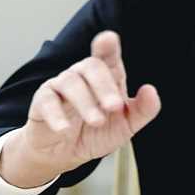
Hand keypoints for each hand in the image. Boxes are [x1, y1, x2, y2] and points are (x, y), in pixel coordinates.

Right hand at [0, 31, 160, 187]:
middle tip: (114, 107)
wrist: (66, 155)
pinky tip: (64, 128)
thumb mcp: (126, 126)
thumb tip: (151, 91)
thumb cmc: (97, 133)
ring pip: (71, 82)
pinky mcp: (42, 101)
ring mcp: (62, 85)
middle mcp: (83, 75)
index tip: (108, 39)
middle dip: (105, 86)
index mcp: (107, 76)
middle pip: (92, 66)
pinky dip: (55, 114)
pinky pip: (47, 101)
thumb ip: (143, 110)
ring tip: (98, 121)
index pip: (108, 55)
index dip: (108, 46)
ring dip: (86, 102)